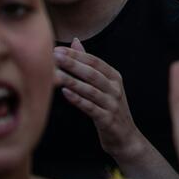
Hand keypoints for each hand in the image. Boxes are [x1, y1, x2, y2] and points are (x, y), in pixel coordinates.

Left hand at [57, 40, 146, 160]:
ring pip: (90, 89)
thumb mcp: (104, 85)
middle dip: (73, 64)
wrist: (124, 137)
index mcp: (115, 77)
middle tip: (54, 56)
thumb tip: (76, 41)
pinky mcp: (106, 119)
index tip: (58, 49)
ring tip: (54, 75)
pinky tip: (65, 93)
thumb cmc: (109, 108)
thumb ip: (90, 64)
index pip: (95, 61)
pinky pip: (90, 107)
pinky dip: (78, 99)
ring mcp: (112, 103)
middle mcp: (115, 88)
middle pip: (93, 73)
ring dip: (71, 81)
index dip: (77, 55)